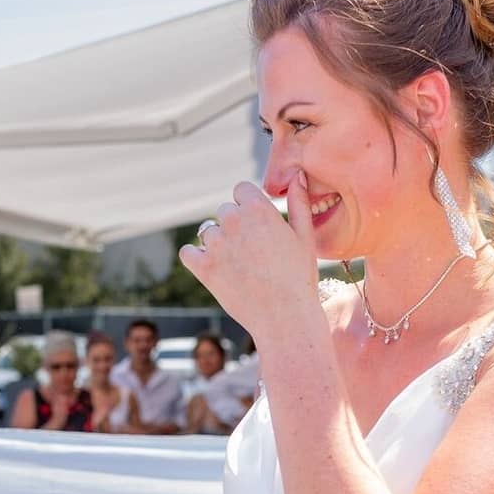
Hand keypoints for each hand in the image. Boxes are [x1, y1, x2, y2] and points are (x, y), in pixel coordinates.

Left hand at [179, 178, 321, 343]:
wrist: (285, 318)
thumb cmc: (299, 278)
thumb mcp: (305, 237)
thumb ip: (299, 202)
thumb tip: (298, 175)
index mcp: (259, 209)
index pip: (240, 189)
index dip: (248, 205)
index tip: (257, 225)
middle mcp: (234, 221)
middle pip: (224, 211)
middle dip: (235, 226)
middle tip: (252, 252)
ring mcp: (216, 244)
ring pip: (207, 232)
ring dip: (218, 243)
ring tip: (239, 266)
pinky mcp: (203, 268)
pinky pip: (188, 253)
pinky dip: (196, 259)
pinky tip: (213, 268)